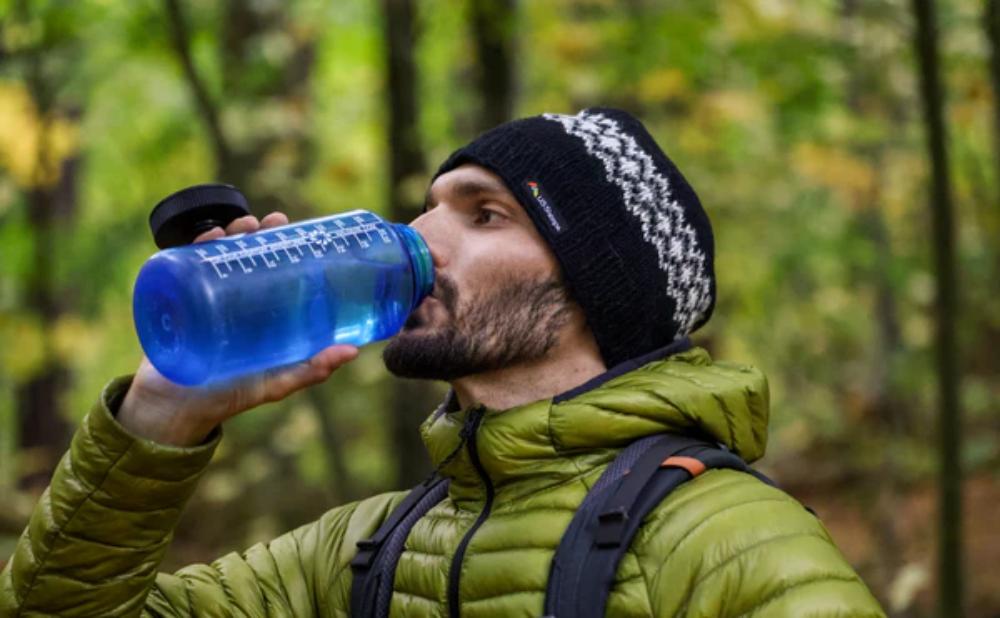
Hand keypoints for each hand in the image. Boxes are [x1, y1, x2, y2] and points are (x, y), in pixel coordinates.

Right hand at [118, 212, 358, 446]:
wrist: (173, 412)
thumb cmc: (229, 398)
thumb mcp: (274, 384)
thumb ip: (310, 371)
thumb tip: (353, 351)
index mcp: (258, 312)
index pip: (268, 268)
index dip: (277, 244)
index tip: (287, 226)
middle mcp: (231, 300)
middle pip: (241, 255)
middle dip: (251, 231)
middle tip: (262, 222)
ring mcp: (202, 300)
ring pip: (213, 257)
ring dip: (224, 234)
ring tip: (234, 229)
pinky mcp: (176, 304)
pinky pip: (182, 270)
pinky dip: (191, 250)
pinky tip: (203, 240)